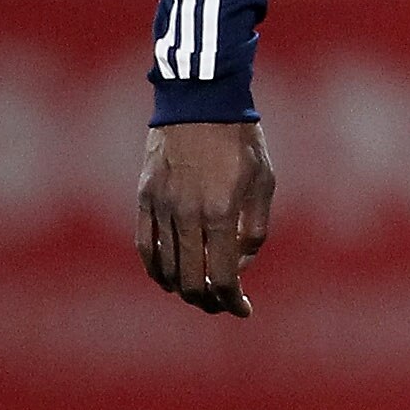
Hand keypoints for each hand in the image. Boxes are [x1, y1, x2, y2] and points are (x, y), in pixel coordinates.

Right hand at [135, 122, 274, 317]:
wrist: (201, 100)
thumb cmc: (241, 141)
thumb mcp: (264, 182)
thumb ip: (255, 230)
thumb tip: (240, 267)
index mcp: (221, 212)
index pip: (223, 276)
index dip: (233, 300)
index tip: (243, 309)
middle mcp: (187, 214)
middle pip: (191, 280)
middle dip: (207, 301)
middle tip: (220, 303)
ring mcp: (161, 206)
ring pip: (165, 268)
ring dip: (183, 288)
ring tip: (199, 291)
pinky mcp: (145, 197)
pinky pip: (144, 246)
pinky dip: (156, 269)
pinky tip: (169, 276)